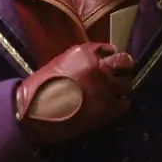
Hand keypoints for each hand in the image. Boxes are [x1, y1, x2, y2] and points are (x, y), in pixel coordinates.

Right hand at [15, 42, 133, 143]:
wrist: (35, 112)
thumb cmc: (41, 89)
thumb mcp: (60, 64)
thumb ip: (81, 62)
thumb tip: (95, 65)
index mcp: (84, 53)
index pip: (108, 49)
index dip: (110, 56)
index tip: (109, 61)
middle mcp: (99, 67)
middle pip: (123, 62)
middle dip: (123, 66)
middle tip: (120, 73)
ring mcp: (106, 87)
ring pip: (126, 82)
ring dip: (121, 86)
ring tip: (113, 92)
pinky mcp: (109, 107)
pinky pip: (124, 102)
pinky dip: (120, 102)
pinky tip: (111, 105)